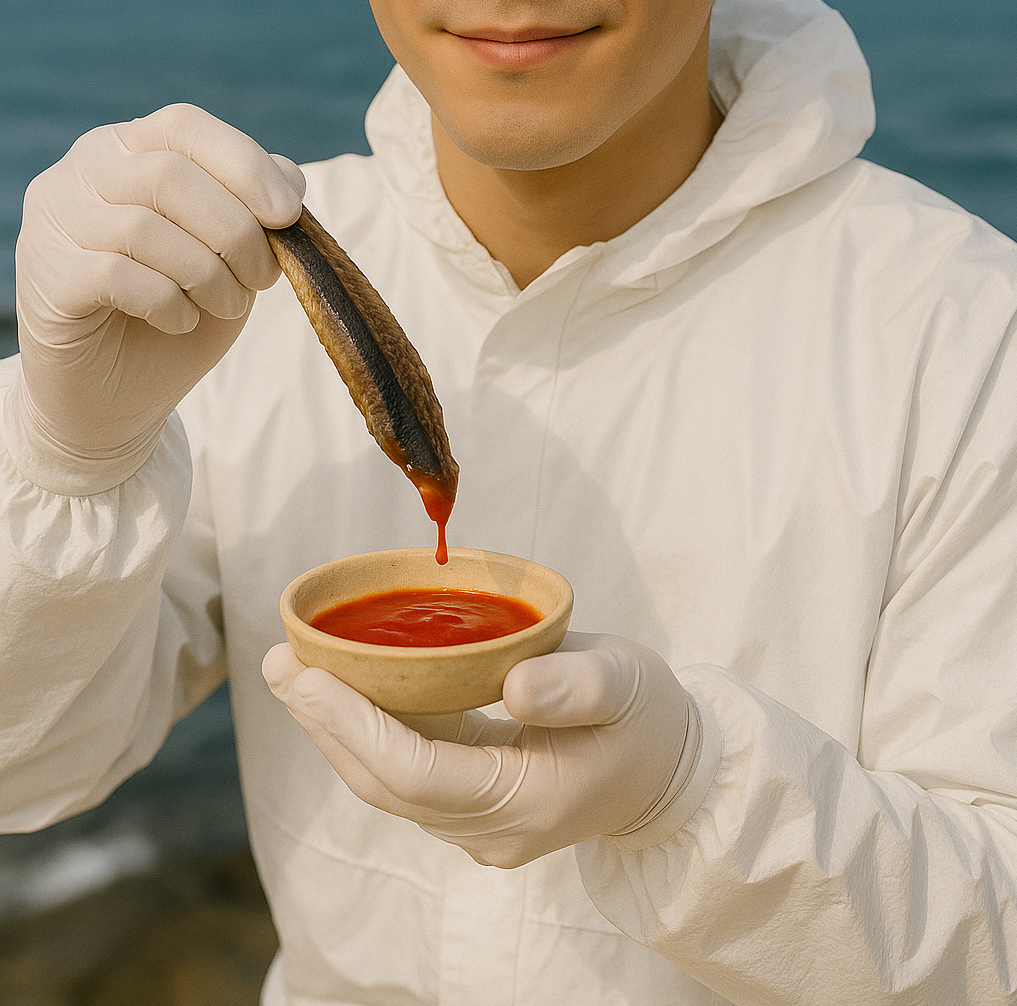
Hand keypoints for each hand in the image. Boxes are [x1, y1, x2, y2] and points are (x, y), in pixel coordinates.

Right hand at [11, 103, 304, 492]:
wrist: (121, 395)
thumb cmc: (181, 316)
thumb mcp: (234, 263)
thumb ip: (257, 215)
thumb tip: (293, 178)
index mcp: (131, 150)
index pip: (185, 127)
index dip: (246, 166)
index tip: (289, 216)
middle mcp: (85, 171)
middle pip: (170, 175)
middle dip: (236, 233)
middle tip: (262, 280)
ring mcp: (57, 221)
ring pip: (145, 227)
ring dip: (208, 275)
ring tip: (226, 306)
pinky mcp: (47, 276)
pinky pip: (118, 276)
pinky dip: (168, 303)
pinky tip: (181, 321)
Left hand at [263, 631, 698, 867]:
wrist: (665, 767)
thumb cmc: (645, 715)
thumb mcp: (626, 682)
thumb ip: (576, 686)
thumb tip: (512, 685)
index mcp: (528, 801)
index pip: (417, 773)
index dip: (354, 726)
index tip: (306, 675)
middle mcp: (493, 829)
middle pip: (385, 785)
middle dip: (326, 725)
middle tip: (279, 661)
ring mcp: (481, 827)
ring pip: (387, 786)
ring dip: (335, 731)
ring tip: (292, 672)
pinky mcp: (473, 809)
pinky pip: (404, 777)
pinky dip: (366, 737)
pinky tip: (340, 696)